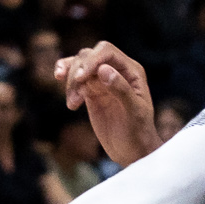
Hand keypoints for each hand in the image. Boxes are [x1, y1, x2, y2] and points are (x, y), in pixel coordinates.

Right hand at [57, 42, 157, 164]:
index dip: (91, 60)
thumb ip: (121, 89)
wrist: (133, 151)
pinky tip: (65, 93)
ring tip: (72, 104)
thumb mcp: (134, 112)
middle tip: (75, 96)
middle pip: (89, 55)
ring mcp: (102, 80)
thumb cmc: (139, 132)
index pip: (106, 52)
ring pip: (79, 65)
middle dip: (77, 71)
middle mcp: (116, 70)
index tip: (79, 78)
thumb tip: (103, 69)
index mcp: (131, 71)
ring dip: (70, 81)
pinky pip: (74, 78)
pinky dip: (66, 82)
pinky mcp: (91, 91)